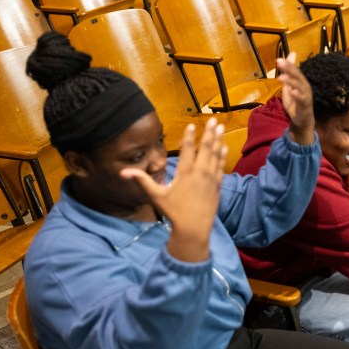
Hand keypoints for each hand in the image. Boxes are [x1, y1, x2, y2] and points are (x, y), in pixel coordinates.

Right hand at [121, 119, 226, 262]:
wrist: (193, 229)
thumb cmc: (173, 212)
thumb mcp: (156, 196)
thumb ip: (142, 181)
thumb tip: (123, 173)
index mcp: (185, 174)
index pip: (188, 150)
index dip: (189, 137)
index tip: (191, 125)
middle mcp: (200, 173)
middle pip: (206, 148)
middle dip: (210, 133)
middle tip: (214, 119)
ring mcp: (211, 179)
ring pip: (216, 155)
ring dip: (218, 140)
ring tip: (221, 127)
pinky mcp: (218, 186)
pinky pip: (221, 166)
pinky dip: (222, 155)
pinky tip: (224, 146)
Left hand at [278, 53, 314, 145]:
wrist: (301, 120)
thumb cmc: (295, 103)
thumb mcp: (288, 88)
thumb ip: (287, 75)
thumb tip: (285, 61)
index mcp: (301, 81)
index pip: (295, 70)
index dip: (288, 64)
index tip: (278, 59)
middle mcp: (305, 86)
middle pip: (297, 76)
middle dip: (289, 69)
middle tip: (280, 63)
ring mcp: (306, 95)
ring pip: (299, 86)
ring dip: (291, 81)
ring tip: (281, 76)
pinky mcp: (305, 104)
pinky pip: (301, 98)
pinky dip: (297, 94)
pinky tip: (292, 91)